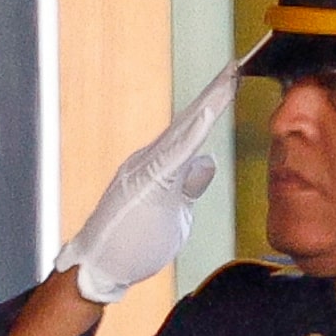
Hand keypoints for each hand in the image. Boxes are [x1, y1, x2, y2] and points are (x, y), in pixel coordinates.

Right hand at [49, 57, 241, 303]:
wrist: (99, 268)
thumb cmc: (132, 244)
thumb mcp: (173, 213)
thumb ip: (188, 187)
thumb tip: (206, 162)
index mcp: (159, 167)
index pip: (191, 132)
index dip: (212, 107)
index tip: (232, 84)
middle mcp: (150, 160)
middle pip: (187, 121)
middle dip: (213, 93)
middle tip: (235, 67)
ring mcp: (145, 170)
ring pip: (182, 130)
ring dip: (206, 104)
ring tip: (227, 81)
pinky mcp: (145, 184)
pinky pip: (173, 154)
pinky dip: (191, 132)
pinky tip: (207, 114)